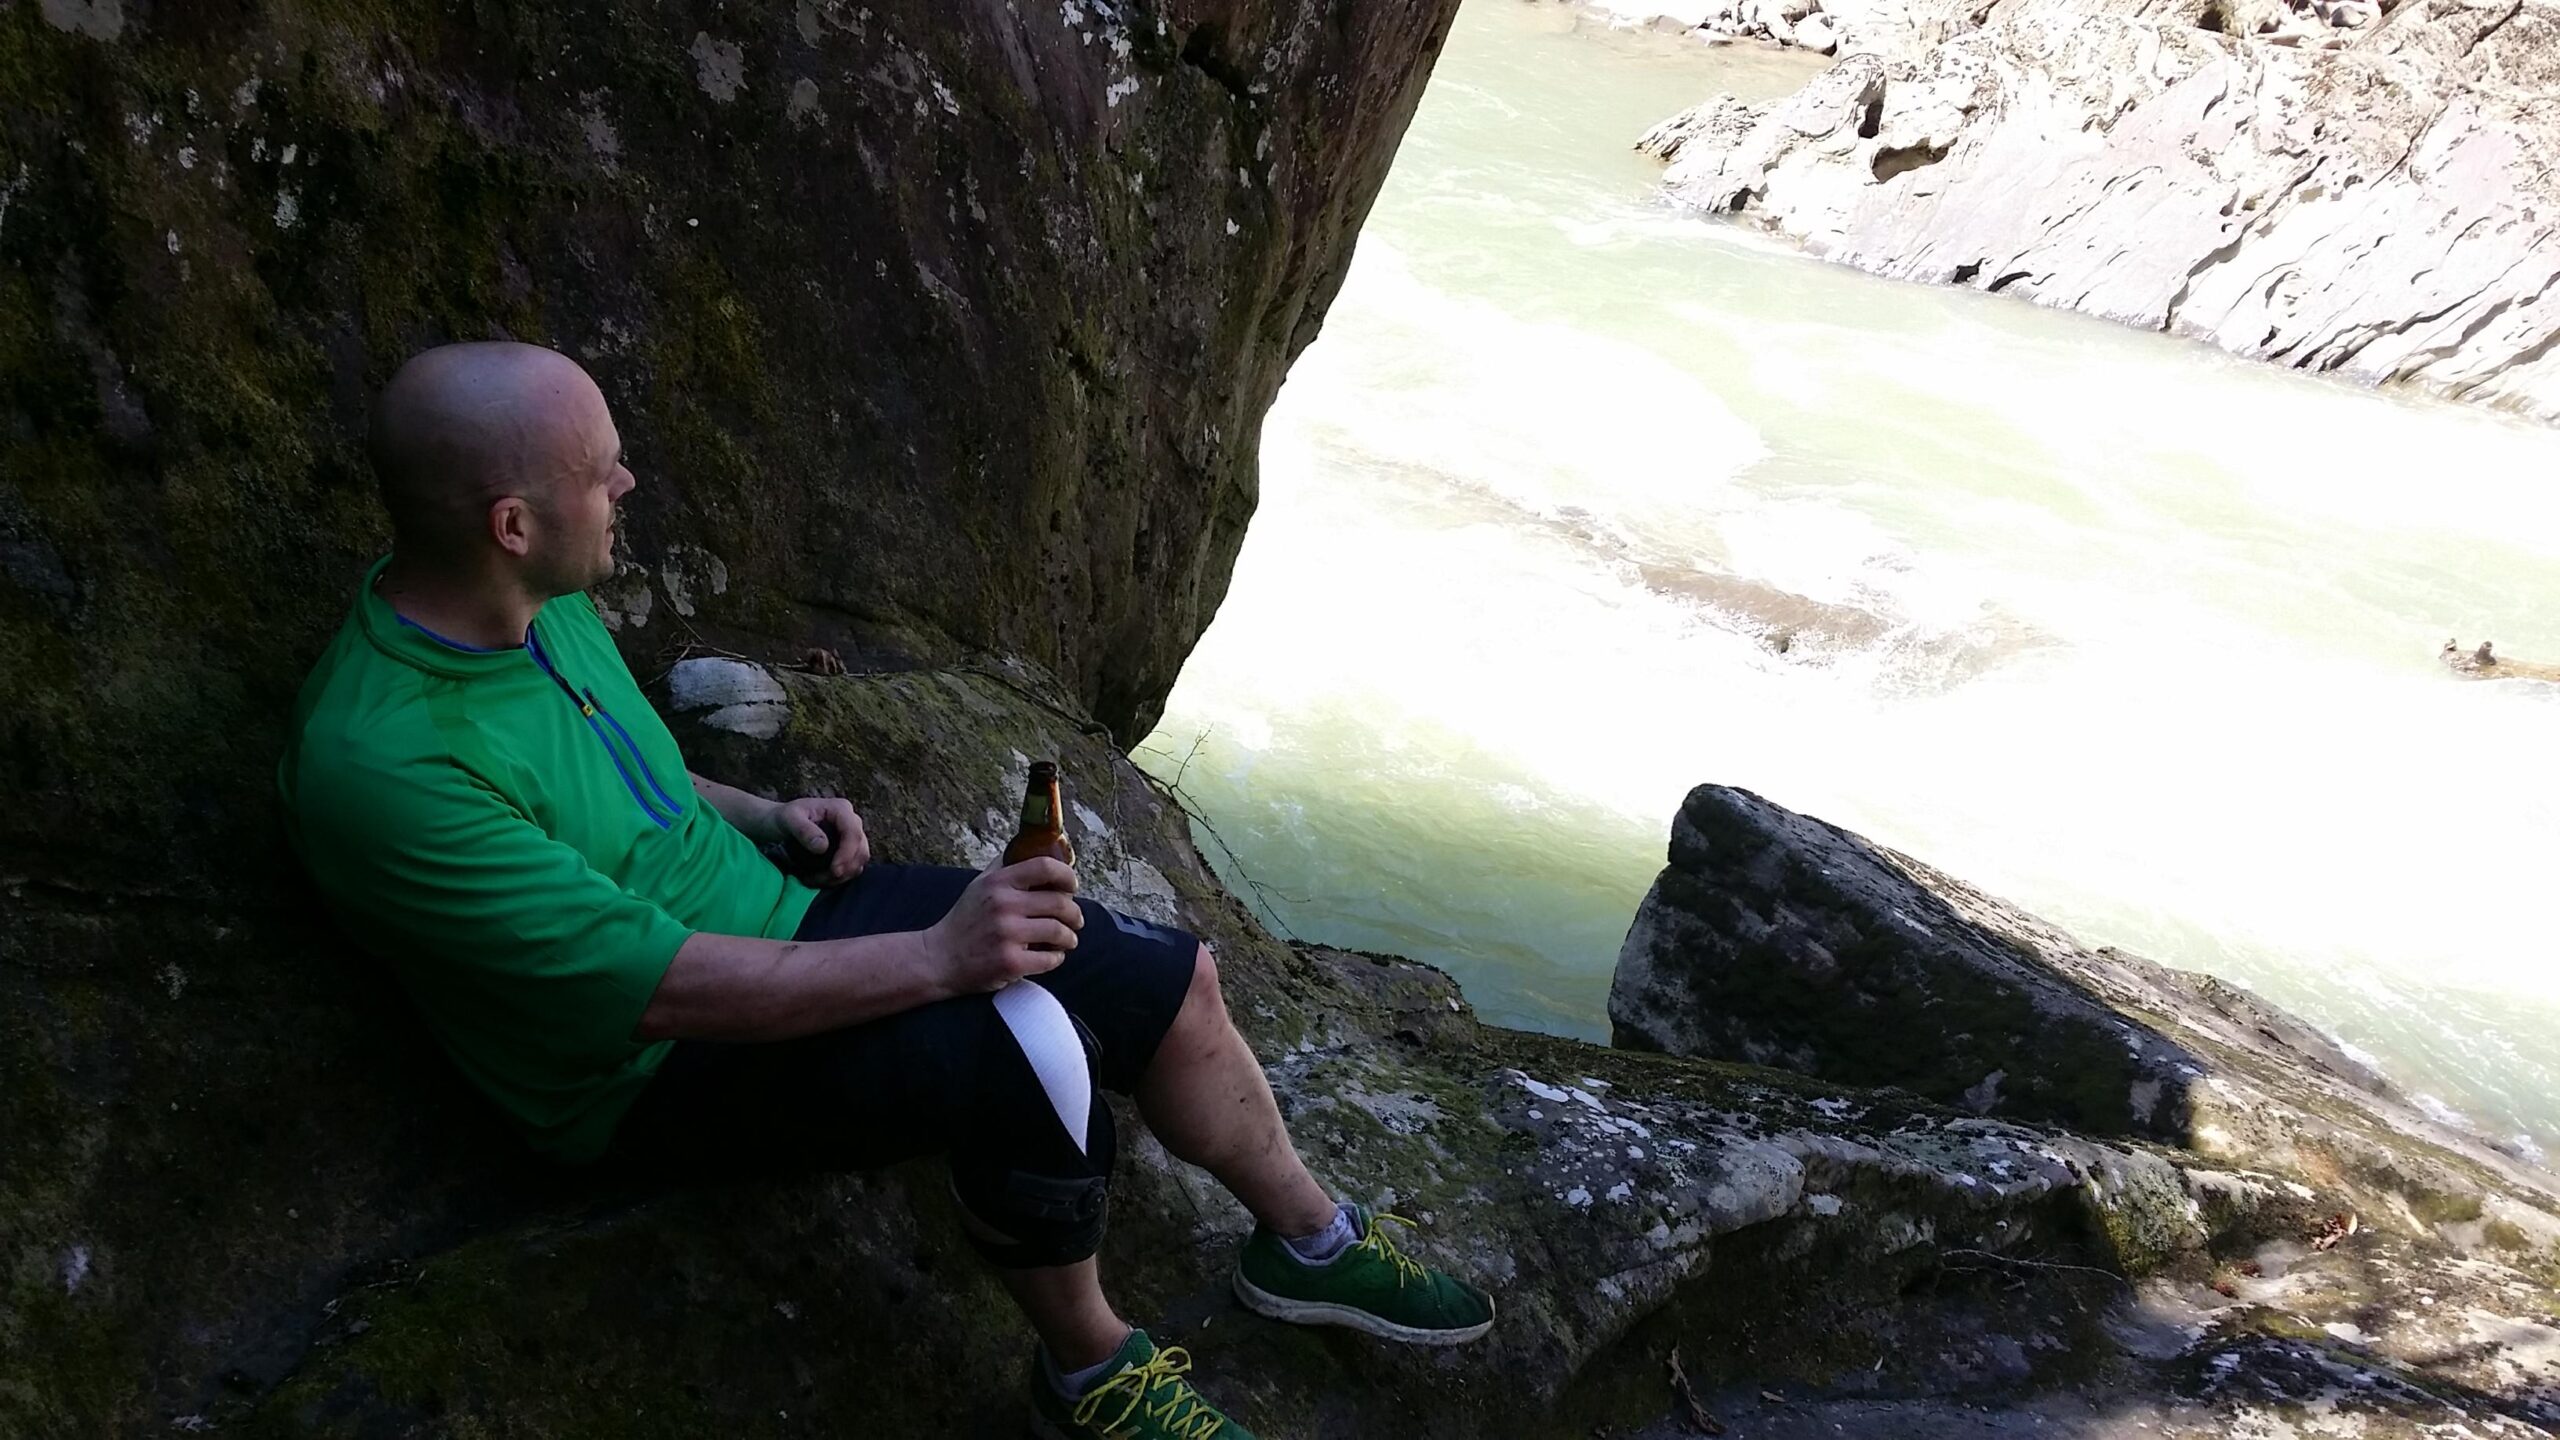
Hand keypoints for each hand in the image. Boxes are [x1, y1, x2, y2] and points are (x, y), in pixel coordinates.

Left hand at [768, 796, 869, 884]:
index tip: (834, 871)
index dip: (847, 854)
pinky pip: (853, 865)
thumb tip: (822, 847)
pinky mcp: (848, 848)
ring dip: (844, 875)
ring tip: (819, 880)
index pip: (853, 832)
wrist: (781, 823)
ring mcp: (851, 835)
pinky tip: (823, 880)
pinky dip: (841, 877)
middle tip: (823, 880)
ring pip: (859, 860)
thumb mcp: (789, 819)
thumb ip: (804, 830)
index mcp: (840, 809)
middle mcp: (851, 820)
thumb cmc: (784, 818)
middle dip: (845, 868)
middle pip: (861, 848)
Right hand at [920, 859, 1083, 993]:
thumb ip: (1005, 866)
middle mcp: (1003, 905)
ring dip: (1070, 937)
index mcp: (998, 882)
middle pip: (1060, 902)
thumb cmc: (964, 919)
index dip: (1067, 876)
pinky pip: (1050, 958)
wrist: (938, 958)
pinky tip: (1052, 956)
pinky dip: (1057, 958)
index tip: (1072, 886)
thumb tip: (1033, 846)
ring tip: (1068, 939)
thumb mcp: (979, 884)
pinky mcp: (1010, 962)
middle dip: (1074, 913)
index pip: (1045, 867)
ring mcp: (1007, 934)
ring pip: (1059, 932)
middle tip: (1075, 919)